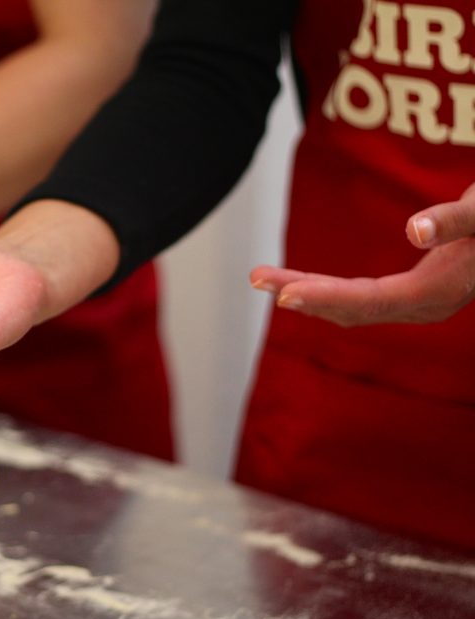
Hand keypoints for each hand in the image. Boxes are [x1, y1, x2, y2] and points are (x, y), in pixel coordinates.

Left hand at [251, 184, 474, 325]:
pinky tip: (298, 284)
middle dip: (301, 294)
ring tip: (262, 279)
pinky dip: (325, 291)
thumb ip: (458, 220)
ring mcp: (418, 303)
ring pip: (351, 305)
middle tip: (254, 278)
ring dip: (306, 292)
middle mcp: (424, 305)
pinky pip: (359, 298)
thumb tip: (416, 230)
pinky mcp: (413, 293)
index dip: (324, 298)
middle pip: (351, 307)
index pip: (368, 301)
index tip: (283, 294)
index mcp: (437, 291)